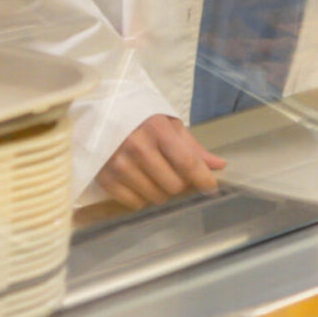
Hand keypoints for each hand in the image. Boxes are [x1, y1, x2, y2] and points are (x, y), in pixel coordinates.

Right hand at [97, 114, 226, 208]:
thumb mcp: (167, 123)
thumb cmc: (139, 117)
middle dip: (179, 183)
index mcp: (156, 129)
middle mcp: (137, 147)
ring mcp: (119, 165)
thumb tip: (218, 165)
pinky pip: (134, 203)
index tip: (211, 188)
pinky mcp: (104, 178)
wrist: (98, 113)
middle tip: (173, 173)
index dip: (203, 179)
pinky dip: (141, 197)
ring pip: (155, 197)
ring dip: (160, 191)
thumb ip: (192, 147)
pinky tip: (138, 181)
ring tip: (153, 174)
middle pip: (173, 185)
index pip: (186, 162)